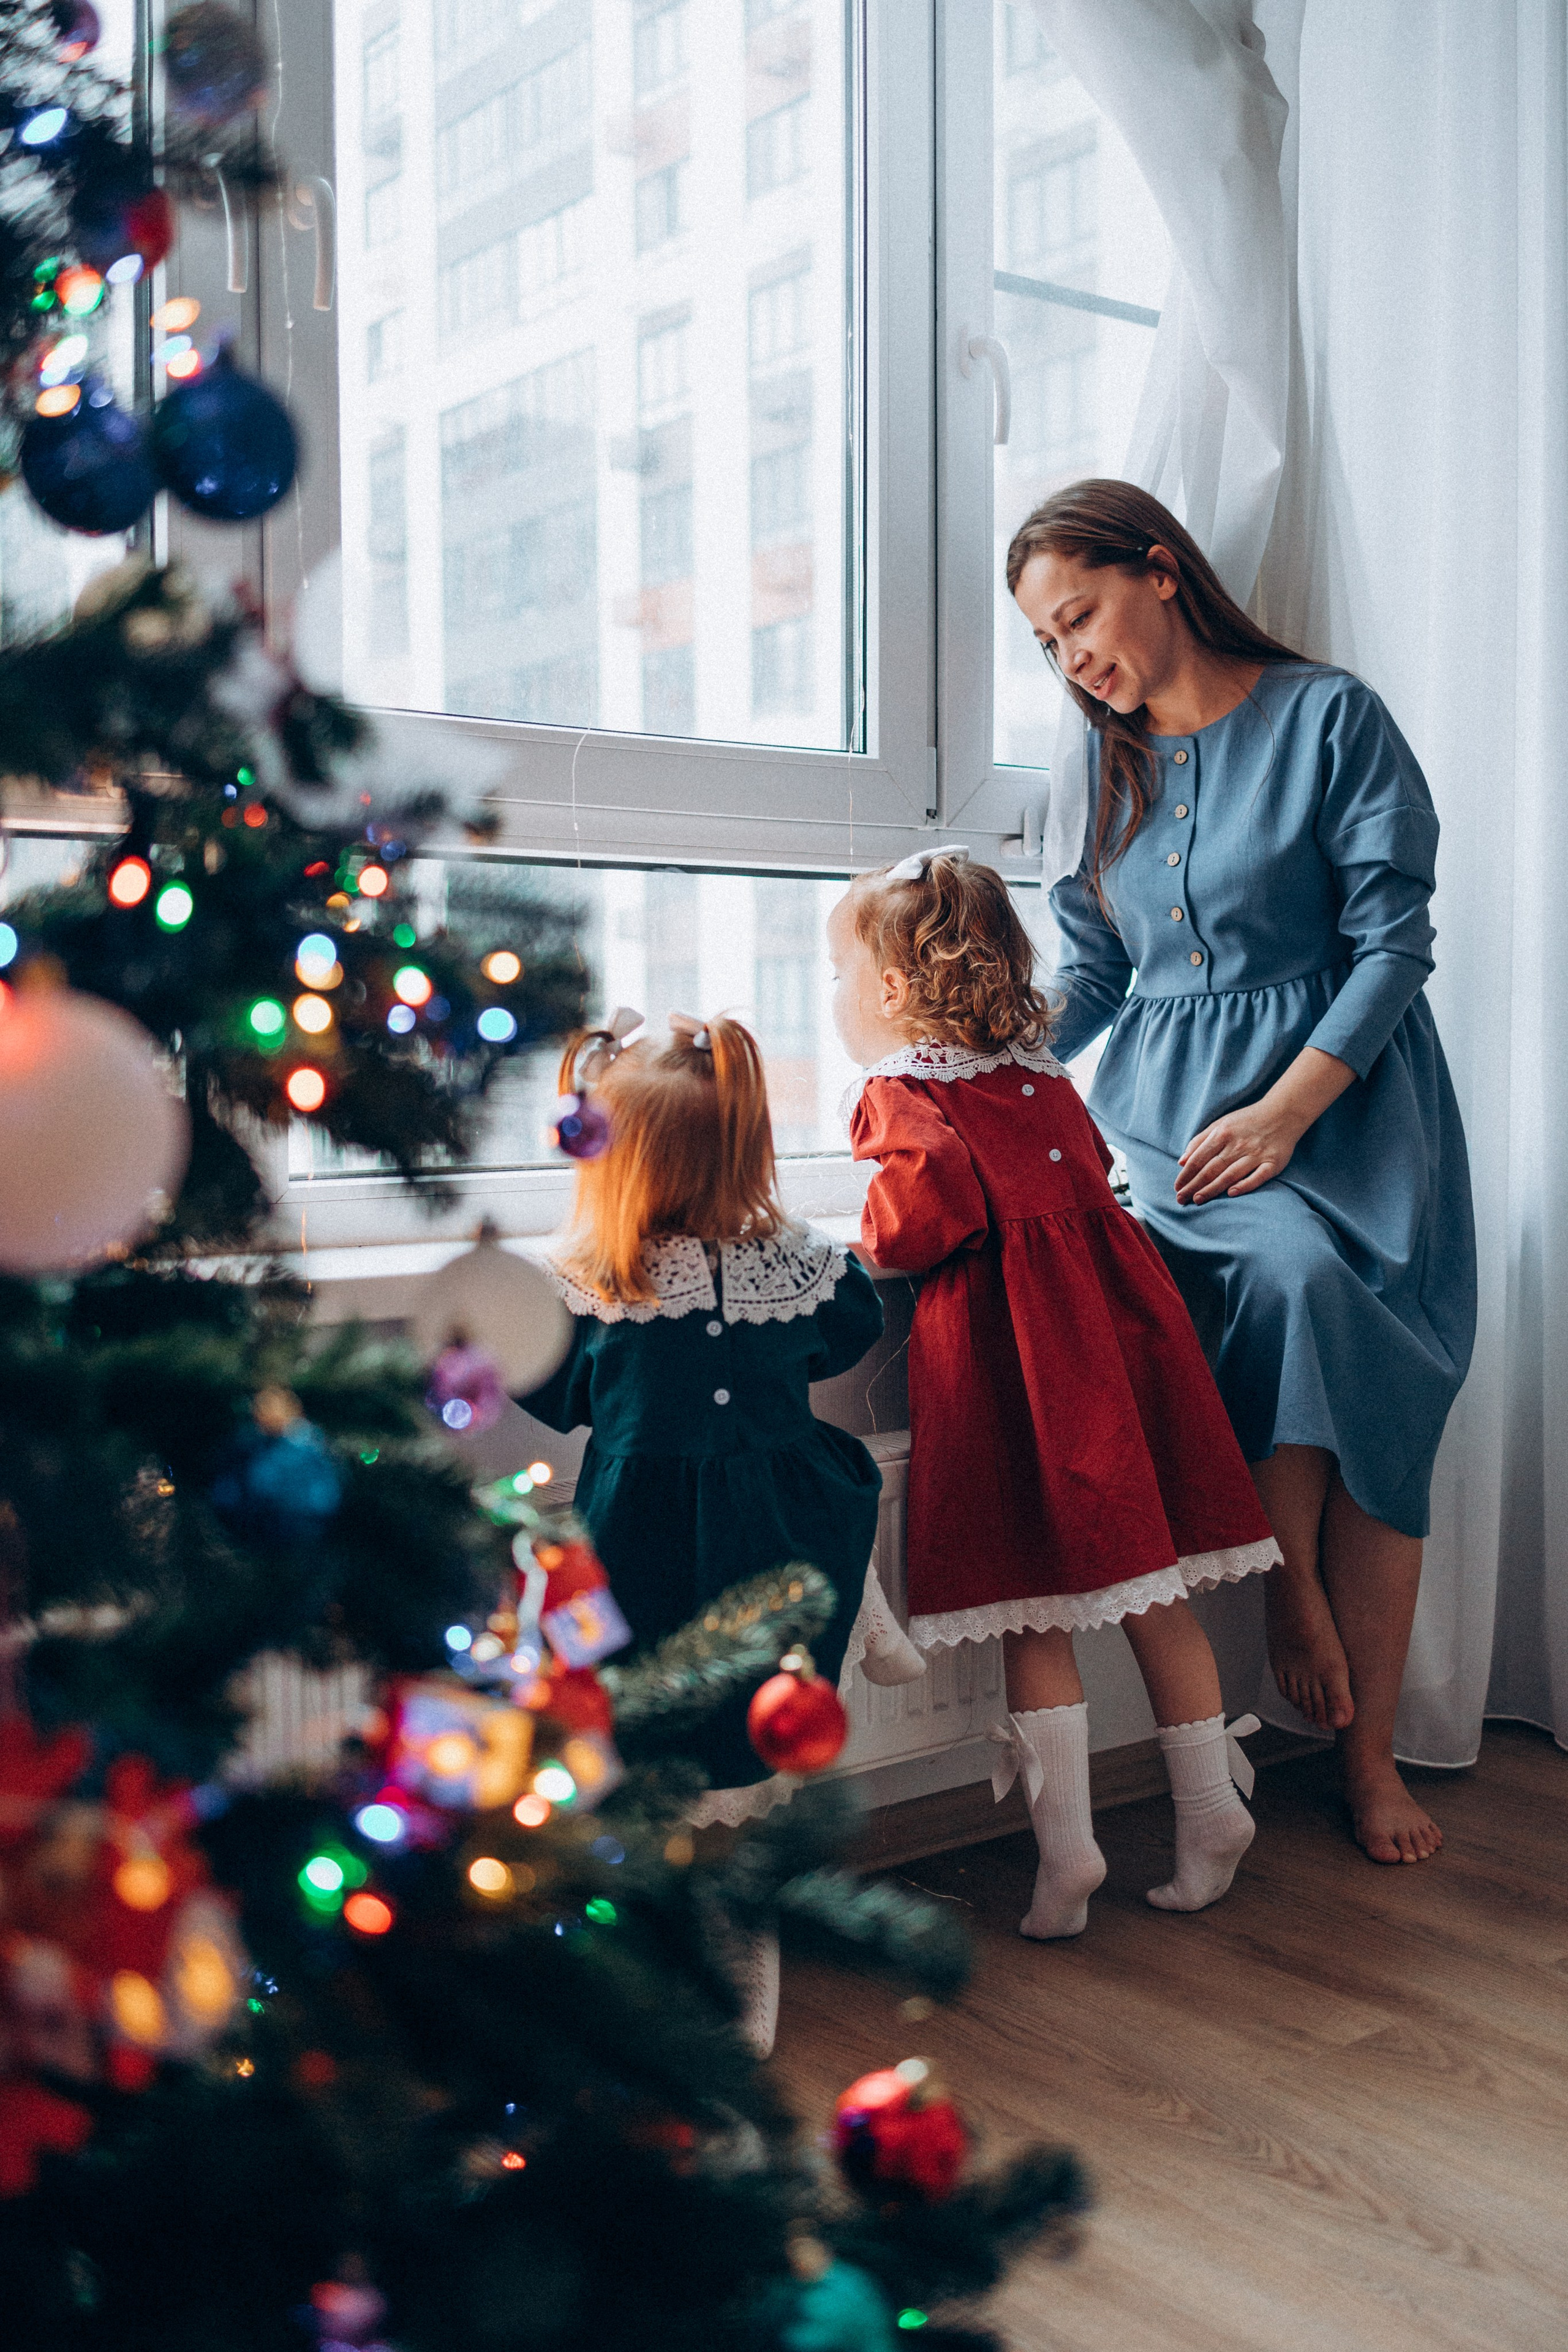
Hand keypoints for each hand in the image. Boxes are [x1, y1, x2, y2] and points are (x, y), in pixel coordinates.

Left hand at [1176, 1097, 1306, 1202]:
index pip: (1199, 1158)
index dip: (1186, 1174)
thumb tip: (1181, 1161)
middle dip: (1193, 1185)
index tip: (1176, 1187)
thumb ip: (1200, 1141)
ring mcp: (1256, 1154)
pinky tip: (1231, 1194)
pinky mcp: (1273, 1162)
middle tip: (1181, 1199)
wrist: (1283, 1112)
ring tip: (1197, 1200)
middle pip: (1211, 1169)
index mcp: (1222, 1133)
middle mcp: (1238, 1144)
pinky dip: (1245, 1185)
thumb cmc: (1247, 1121)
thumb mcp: (1221, 1124)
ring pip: (1230, 1175)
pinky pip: (1258, 1177)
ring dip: (1212, 1189)